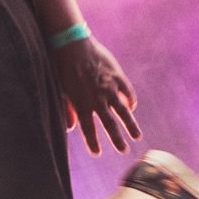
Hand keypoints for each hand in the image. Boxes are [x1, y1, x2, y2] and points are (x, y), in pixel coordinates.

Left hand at [55, 34, 142, 154]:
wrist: (72, 45)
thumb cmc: (62, 68)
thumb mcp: (61, 91)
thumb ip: (67, 111)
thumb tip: (70, 128)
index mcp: (82, 104)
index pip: (88, 129)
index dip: (93, 142)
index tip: (97, 153)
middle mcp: (98, 99)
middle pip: (110, 125)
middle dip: (117, 140)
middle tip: (124, 151)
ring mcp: (109, 88)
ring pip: (123, 111)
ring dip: (131, 125)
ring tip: (137, 136)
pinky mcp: (117, 76)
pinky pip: (128, 92)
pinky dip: (131, 101)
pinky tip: (132, 107)